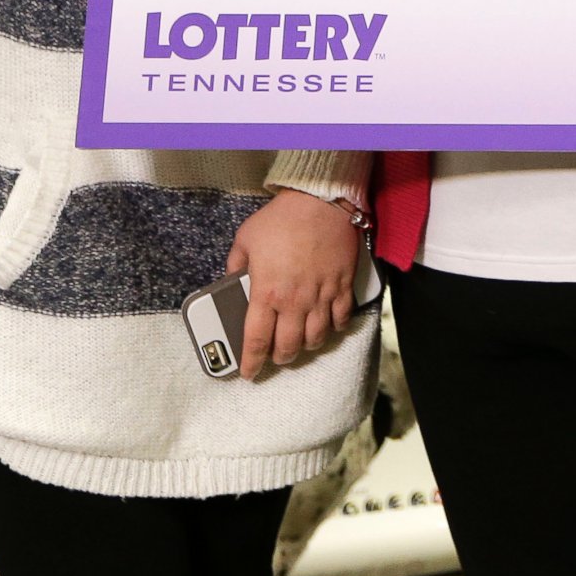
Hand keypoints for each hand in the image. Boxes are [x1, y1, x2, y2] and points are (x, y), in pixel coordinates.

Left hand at [224, 190, 361, 380]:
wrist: (320, 201)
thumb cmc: (282, 219)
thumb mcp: (245, 239)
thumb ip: (235, 265)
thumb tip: (232, 280)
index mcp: (266, 293)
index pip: (257, 340)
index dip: (252, 362)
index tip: (249, 373)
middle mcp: (295, 301)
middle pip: (289, 346)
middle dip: (280, 358)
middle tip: (276, 356)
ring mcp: (322, 296)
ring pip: (316, 338)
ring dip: (307, 346)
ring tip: (301, 342)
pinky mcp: (343, 286)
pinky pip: (341, 318)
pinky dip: (334, 328)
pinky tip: (328, 325)